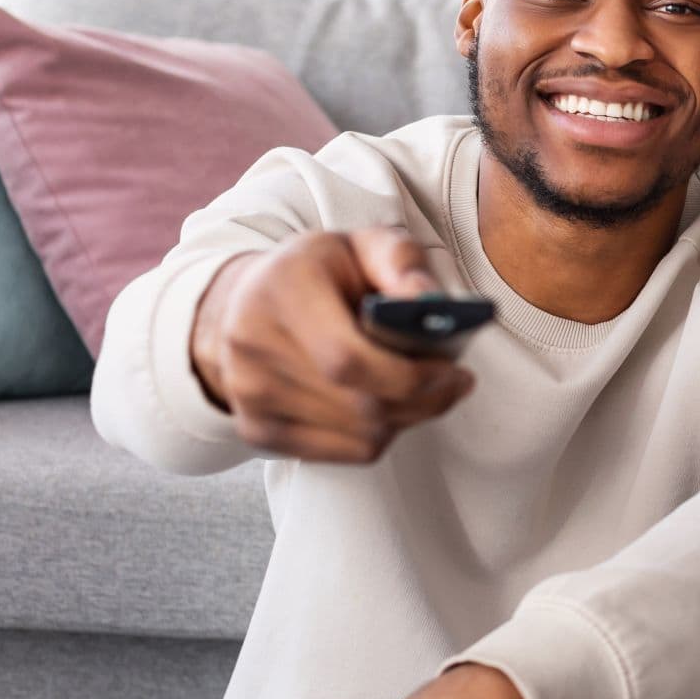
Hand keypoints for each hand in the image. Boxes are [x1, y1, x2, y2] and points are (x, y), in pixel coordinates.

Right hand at [189, 227, 474, 462]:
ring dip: (407, 419)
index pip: (348, 360)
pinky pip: (344, 453)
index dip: (410, 377)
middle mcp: (253, 344)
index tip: (453, 371)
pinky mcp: (256, 430)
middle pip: (362, 406)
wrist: (245, 302)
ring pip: (361, 436)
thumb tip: (429, 300)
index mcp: (281, 290)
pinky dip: (380, 436)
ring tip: (421, 390)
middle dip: (424, 401)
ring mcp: (249, 394)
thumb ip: (401, 262)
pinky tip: (388, 408)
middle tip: (454, 383)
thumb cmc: (319, 273)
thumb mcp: (363, 244)